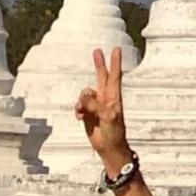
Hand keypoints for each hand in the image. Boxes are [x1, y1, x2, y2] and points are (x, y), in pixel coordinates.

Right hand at [75, 47, 130, 171]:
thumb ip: (96, 105)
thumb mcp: (107, 117)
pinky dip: (78, 109)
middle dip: (99, 64)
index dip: (115, 63)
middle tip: (97, 51)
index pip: (114, 76)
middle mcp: (105, 98)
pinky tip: (80, 117)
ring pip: (85, 93)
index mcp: (114, 97)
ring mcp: (96, 105)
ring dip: (82, 100)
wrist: (108, 147)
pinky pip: (79, 105)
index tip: (116, 49)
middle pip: (101, 76)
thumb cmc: (114, 132)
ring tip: (83, 112)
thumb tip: (83, 98)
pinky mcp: (88, 113)